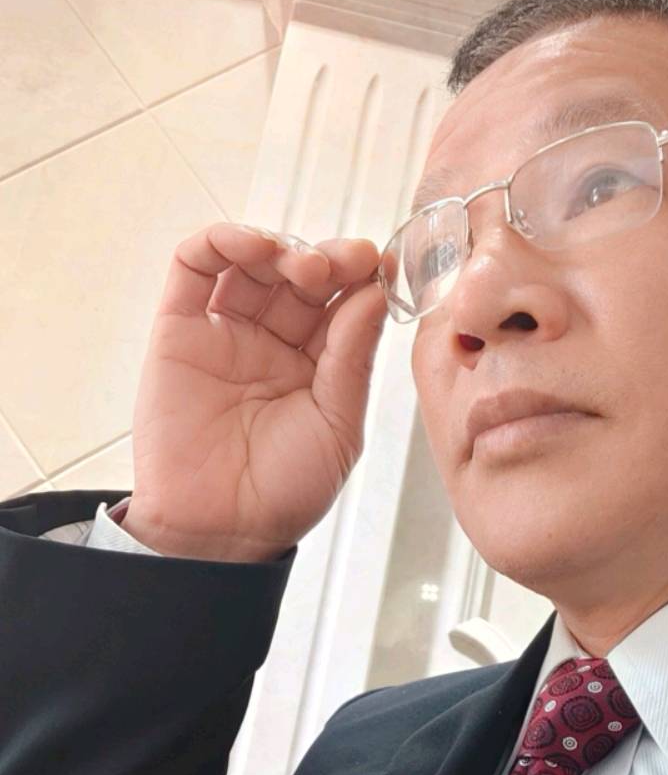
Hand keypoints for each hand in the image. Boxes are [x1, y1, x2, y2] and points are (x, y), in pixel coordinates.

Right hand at [123, 222, 396, 561]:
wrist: (221, 531)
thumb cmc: (286, 490)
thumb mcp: (339, 425)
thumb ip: (352, 358)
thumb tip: (371, 293)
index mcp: (320, 365)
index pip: (342, 303)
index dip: (360, 277)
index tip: (382, 264)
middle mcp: (275, 343)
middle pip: (299, 277)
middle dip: (326, 260)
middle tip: (345, 262)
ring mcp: (226, 334)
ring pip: (250, 264)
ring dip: (278, 247)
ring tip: (303, 266)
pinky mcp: (179, 333)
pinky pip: (191, 271)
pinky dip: (217, 243)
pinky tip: (248, 245)